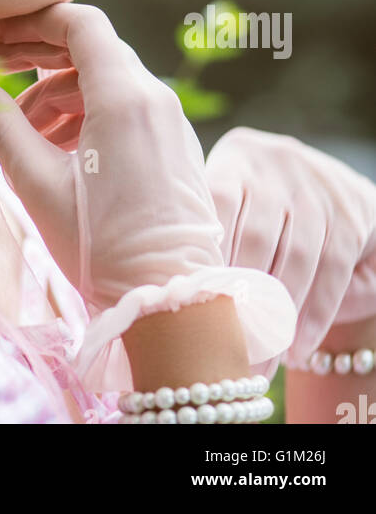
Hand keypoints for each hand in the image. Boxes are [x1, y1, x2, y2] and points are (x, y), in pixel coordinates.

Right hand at [0, 2, 226, 308]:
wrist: (169, 300)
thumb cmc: (101, 245)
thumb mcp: (36, 183)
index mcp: (123, 96)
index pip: (80, 23)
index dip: (32, 21)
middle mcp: (155, 98)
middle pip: (92, 50)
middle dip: (39, 57)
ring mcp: (171, 122)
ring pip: (107, 82)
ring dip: (59, 94)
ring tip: (23, 134)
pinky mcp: (176, 146)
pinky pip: (127, 109)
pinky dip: (87, 115)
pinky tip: (59, 152)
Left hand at [204, 126, 375, 361]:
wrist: (337, 193)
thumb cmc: (262, 208)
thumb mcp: (235, 199)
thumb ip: (205, 229)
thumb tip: (168, 288)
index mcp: (238, 158)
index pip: (217, 205)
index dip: (207, 256)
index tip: (191, 305)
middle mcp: (278, 166)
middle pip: (255, 237)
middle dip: (239, 300)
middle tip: (223, 348)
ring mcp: (318, 191)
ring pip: (296, 259)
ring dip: (278, 317)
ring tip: (259, 361)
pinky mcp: (350, 219)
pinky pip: (332, 272)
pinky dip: (314, 315)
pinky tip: (297, 349)